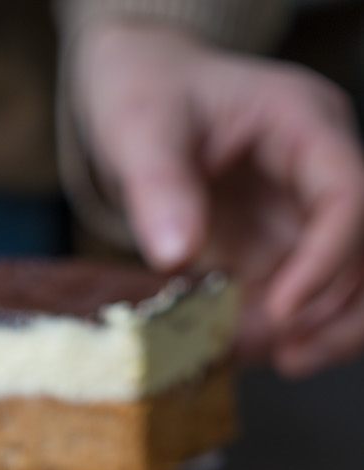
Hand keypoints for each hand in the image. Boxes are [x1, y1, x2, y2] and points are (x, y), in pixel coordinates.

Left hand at [72, 22, 363, 375]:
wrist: (143, 100)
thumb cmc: (148, 96)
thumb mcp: (139, 128)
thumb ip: (157, 185)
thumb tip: (176, 253)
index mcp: (302, 123)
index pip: (348, 194)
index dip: (327, 259)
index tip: (281, 310)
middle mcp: (318, 172)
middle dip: (339, 310)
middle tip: (287, 355)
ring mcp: (303, 216)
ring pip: (349, 284)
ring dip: (323, 332)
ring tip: (265, 361)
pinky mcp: (279, 252)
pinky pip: (299, 304)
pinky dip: (275, 336)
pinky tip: (235, 352)